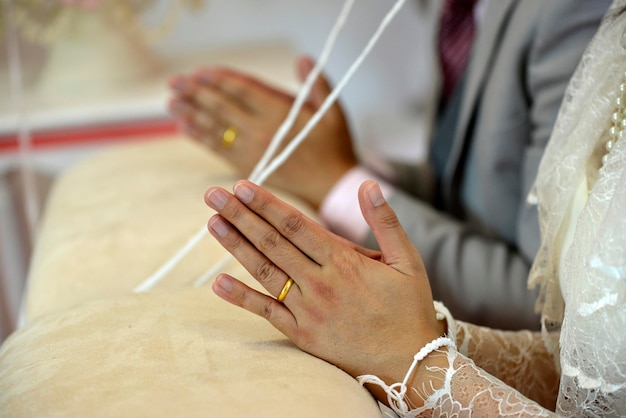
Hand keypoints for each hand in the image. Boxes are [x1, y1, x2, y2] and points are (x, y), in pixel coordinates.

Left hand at [169, 56, 357, 208]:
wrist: (331, 184)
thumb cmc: (333, 145)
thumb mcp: (333, 111)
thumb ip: (317, 84)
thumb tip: (302, 59)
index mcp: (279, 114)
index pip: (241, 91)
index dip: (219, 79)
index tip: (200, 72)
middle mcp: (261, 131)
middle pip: (221, 107)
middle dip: (195, 93)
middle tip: (174, 82)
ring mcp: (252, 150)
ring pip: (215, 128)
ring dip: (191, 114)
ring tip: (171, 103)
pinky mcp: (248, 166)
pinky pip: (218, 149)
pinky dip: (200, 138)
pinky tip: (185, 127)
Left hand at [204, 179, 444, 390]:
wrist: (409, 364)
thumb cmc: (409, 310)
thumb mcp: (407, 260)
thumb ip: (385, 221)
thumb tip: (369, 185)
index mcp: (344, 262)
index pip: (296, 225)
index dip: (267, 204)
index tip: (243, 185)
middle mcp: (320, 284)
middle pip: (273, 243)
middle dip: (241, 216)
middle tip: (213, 195)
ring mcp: (308, 311)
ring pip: (265, 272)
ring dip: (236, 246)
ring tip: (212, 222)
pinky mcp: (302, 334)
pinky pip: (267, 313)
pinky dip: (242, 298)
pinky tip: (218, 283)